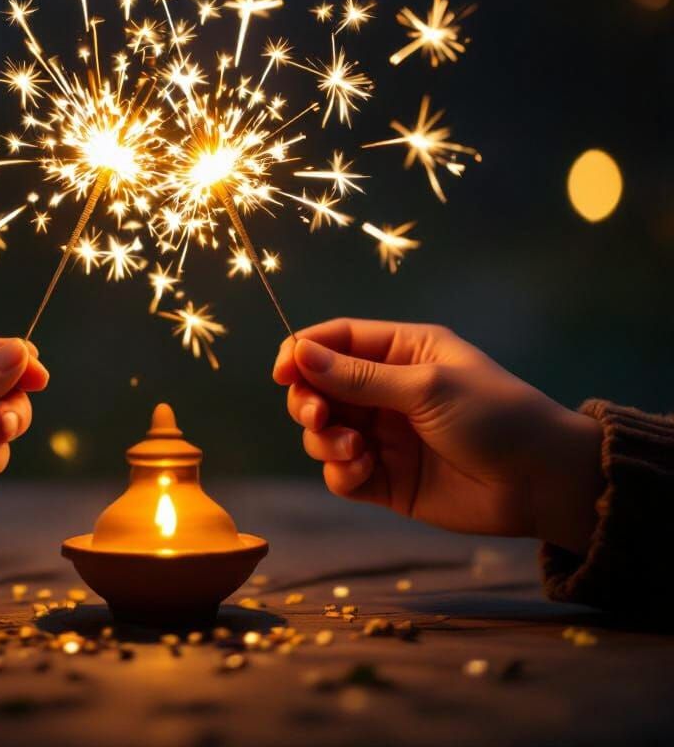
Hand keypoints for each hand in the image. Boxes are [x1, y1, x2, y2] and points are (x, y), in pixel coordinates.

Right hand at [273, 319, 602, 553]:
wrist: (543, 483)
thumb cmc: (494, 416)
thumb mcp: (426, 387)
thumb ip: (359, 376)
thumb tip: (299, 353)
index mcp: (402, 352)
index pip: (336, 341)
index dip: (302, 352)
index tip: (281, 372)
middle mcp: (386, 390)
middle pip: (320, 388)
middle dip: (309, 401)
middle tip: (319, 416)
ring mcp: (385, 436)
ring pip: (325, 432)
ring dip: (325, 440)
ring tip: (356, 451)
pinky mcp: (387, 479)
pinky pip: (341, 472)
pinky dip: (340, 471)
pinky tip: (363, 471)